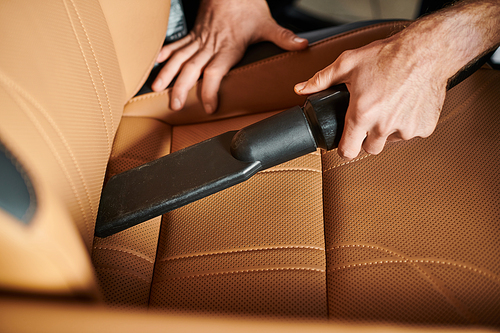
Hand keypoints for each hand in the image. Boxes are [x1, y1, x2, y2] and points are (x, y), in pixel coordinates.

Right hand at [152, 0, 307, 113]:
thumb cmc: (247, 4)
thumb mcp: (266, 23)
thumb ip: (283, 37)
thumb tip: (301, 46)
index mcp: (227, 48)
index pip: (215, 73)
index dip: (209, 91)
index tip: (208, 106)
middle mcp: (210, 46)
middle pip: (192, 69)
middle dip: (181, 87)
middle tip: (174, 104)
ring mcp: (199, 40)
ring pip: (179, 58)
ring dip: (167, 73)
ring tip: (157, 88)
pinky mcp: (194, 34)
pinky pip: (175, 45)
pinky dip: (163, 54)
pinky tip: (154, 64)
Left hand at [295, 35, 447, 159]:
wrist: (427, 51)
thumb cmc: (388, 56)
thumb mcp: (348, 64)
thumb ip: (321, 80)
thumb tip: (301, 89)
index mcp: (362, 114)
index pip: (348, 151)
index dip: (345, 148)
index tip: (346, 142)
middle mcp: (384, 126)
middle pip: (370, 148)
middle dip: (367, 137)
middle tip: (370, 116)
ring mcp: (406, 129)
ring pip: (391, 140)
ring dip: (388, 129)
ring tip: (389, 105)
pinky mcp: (424, 128)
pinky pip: (411, 133)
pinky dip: (408, 123)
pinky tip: (406, 104)